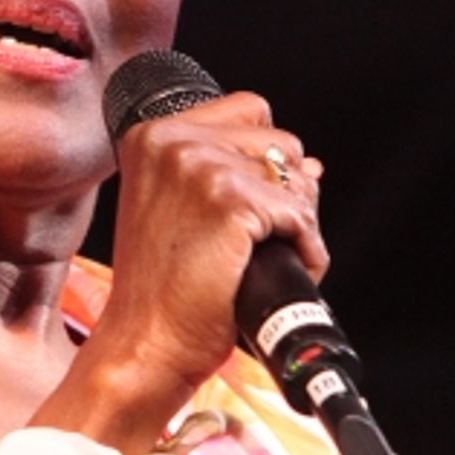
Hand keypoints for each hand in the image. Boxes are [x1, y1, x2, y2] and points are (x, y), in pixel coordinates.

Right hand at [36, 88, 325, 454]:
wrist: (145, 344)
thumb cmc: (158, 291)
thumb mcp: (177, 213)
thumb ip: (230, 175)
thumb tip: (308, 167)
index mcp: (151, 136)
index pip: (248, 111)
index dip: (263, 160)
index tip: (251, 202)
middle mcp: (171, 141)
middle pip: (279, 141)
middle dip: (286, 191)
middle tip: (260, 239)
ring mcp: (199, 167)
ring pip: (295, 177)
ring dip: (297, 221)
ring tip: (266, 257)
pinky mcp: (230, 201)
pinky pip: (300, 214)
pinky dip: (306, 248)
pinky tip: (276, 270)